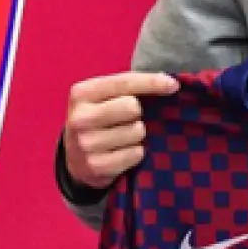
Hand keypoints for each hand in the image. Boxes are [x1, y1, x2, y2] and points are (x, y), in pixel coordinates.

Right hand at [64, 71, 179, 190]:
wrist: (74, 158)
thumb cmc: (99, 118)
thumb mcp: (104, 96)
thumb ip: (130, 85)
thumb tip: (169, 82)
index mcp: (82, 93)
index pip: (125, 82)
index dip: (153, 82)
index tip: (173, 85)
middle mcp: (80, 118)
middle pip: (132, 107)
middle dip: (138, 112)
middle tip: (130, 118)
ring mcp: (86, 144)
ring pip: (137, 131)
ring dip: (138, 134)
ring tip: (124, 136)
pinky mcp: (96, 166)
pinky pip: (136, 154)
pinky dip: (136, 152)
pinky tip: (123, 151)